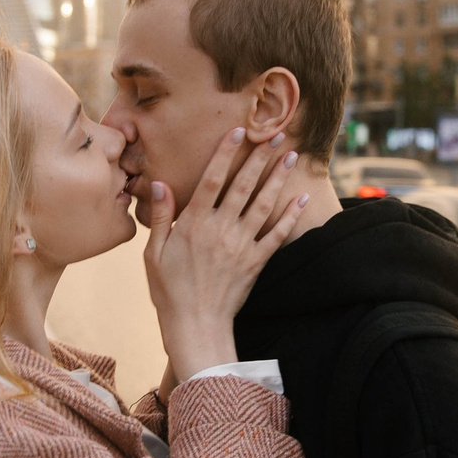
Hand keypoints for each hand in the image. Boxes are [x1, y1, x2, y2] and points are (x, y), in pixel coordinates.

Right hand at [143, 130, 310, 382]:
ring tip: (291, 156)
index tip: (238, 131)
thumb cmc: (169, 291)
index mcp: (194, 223)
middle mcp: (220, 229)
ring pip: (263, 204)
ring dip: (279, 178)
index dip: (226, 153)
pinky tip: (302, 199)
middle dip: (260, 157)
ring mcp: (241, 245)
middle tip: (276, 134)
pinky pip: (277, 235)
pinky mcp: (256, 262)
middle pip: (244, 185)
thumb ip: (161, 217)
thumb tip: (159, 184)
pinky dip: (291, 216)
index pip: (212, 179)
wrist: (196, 326)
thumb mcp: (154, 253)